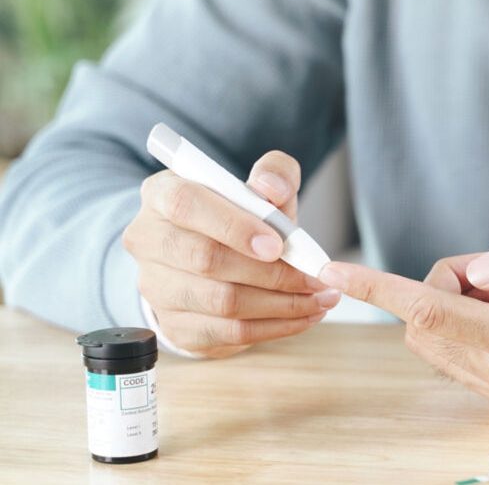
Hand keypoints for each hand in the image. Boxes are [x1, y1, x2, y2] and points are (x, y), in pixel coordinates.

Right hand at [123, 151, 339, 357]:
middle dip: (271, 272)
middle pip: (206, 260)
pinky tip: (305, 315)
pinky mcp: (176, 326)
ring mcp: (157, 288)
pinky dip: (276, 326)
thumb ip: (274, 175)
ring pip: (222, 302)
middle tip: (315, 277)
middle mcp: (149, 240)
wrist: (213, 260)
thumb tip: (271, 187)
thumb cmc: (240, 218)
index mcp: (162, 194)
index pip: (186, 204)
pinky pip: (230, 333)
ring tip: (321, 298)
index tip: (277, 244)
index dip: (234, 226)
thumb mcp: (260, 187)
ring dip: (282, 304)